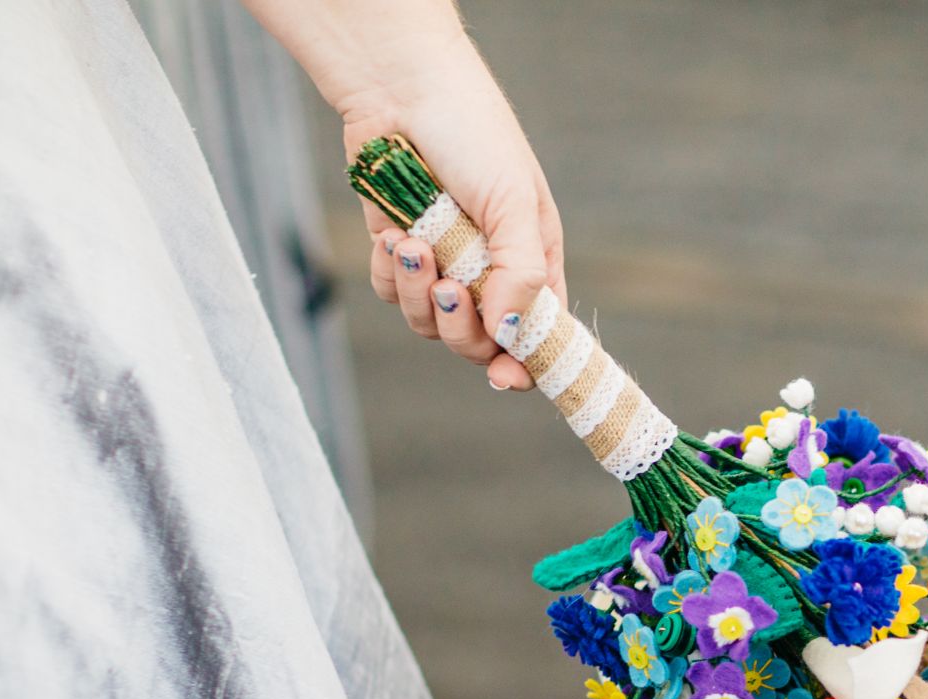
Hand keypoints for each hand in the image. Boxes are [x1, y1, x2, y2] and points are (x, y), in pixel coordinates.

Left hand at [245, 0, 565, 389]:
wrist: (400, 91)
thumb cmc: (473, 134)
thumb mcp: (514, 204)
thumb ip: (521, 274)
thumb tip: (513, 337)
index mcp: (533, 263)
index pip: (540, 335)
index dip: (527, 365)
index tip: (507, 379)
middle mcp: (490, 274)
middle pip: (480, 343)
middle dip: (461, 325)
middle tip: (448, 288)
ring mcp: (443, 267)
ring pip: (430, 324)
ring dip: (416, 292)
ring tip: (411, 243)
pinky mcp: (398, 255)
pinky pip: (391, 295)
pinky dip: (388, 272)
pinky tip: (392, 232)